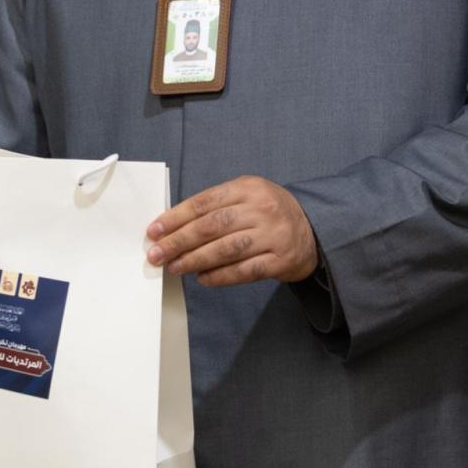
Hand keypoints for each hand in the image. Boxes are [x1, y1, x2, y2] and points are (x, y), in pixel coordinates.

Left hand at [145, 176, 319, 286]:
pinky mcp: (281, 260)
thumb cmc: (268, 212)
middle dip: (179, 241)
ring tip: (175, 267)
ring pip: (226, 250)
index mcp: (248, 188)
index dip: (175, 217)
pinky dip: (220, 276)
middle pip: (211, 226)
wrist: (313, 230)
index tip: (154, 231)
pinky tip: (202, 278)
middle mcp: (261, 209)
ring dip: (195, 260)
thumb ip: (215, 206)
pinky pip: (244, 271)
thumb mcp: (247, 195)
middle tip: (157, 254)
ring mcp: (273, 235)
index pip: (204, 202)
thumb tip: (173, 227)